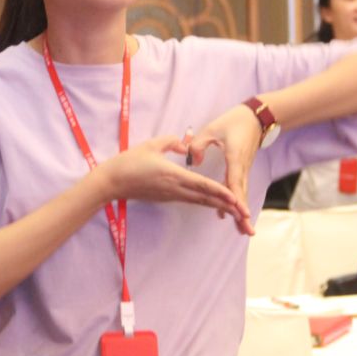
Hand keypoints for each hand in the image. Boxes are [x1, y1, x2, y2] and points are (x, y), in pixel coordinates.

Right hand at [98, 135, 249, 230]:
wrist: (112, 182)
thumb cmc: (129, 161)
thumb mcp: (151, 144)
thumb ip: (172, 142)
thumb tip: (186, 143)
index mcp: (173, 175)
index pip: (202, 185)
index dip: (221, 192)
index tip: (236, 199)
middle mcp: (175, 189)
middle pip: (205, 198)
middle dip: (226, 206)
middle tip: (244, 213)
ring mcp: (170, 195)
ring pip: (199, 201)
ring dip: (217, 206)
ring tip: (235, 211)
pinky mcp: (166, 198)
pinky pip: (190, 200)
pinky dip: (205, 202)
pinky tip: (214, 204)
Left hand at [185, 104, 262, 234]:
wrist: (255, 117)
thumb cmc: (233, 122)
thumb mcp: (213, 128)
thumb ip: (198, 144)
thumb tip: (192, 161)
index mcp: (235, 158)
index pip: (235, 182)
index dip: (236, 198)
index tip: (241, 213)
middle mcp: (241, 167)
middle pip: (241, 194)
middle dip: (244, 214)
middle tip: (247, 231)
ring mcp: (243, 169)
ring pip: (241, 194)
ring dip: (242, 212)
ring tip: (243, 230)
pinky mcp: (241, 169)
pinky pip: (238, 188)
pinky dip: (237, 202)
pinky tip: (231, 214)